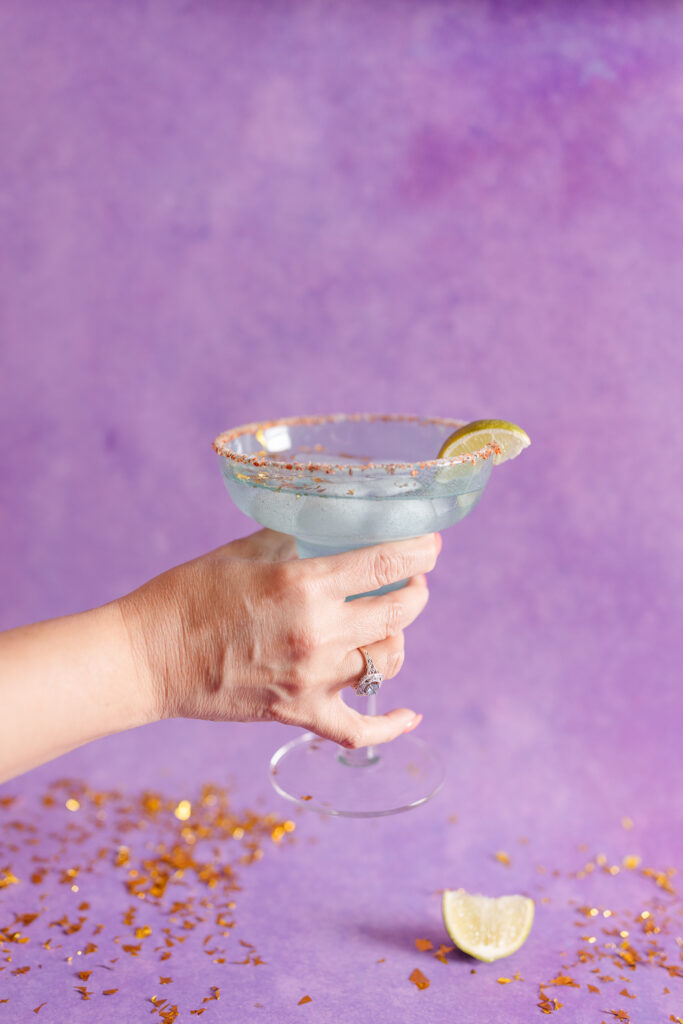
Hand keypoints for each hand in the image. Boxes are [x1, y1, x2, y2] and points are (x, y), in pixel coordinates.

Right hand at [118, 529, 440, 748]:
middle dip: (416, 590)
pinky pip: (359, 731)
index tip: (430, 543)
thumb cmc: (188, 595)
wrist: (148, 657)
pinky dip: (391, 726)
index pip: (387, 563)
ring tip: (387, 624)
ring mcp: (312, 679)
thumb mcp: (243, 550)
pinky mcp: (299, 713)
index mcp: (305, 585)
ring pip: (387, 662)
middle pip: (399, 613)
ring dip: (396, 638)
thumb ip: (294, 537)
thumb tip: (327, 527)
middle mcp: (318, 633)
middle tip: (412, 578)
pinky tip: (411, 716)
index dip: (420, 550)